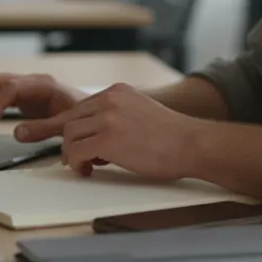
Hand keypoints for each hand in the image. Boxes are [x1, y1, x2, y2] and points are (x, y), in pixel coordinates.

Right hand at [0, 72, 87, 140]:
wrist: (97, 115)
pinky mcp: (25, 97)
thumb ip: (42, 129)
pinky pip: (0, 96)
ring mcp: (27, 88)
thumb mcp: (66, 125)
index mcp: (44, 85)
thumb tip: (16, 133)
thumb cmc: (86, 118)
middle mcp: (33, 82)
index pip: (11, 87)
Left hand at [15, 83, 204, 179]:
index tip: (80, 144)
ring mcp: (107, 118)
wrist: (192, 144)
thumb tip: (96, 138)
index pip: (82, 107)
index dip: (78, 129)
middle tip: (78, 158)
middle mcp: (110, 99)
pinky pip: (75, 151)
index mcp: (118, 91)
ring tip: (85, 166)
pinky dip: (75, 163)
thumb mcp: (141, 113)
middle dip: (71, 141)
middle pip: (71, 119)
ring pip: (69, 135)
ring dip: (72, 153)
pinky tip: (87, 170)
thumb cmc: (173, 137)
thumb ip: (118, 117)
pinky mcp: (106, 139)